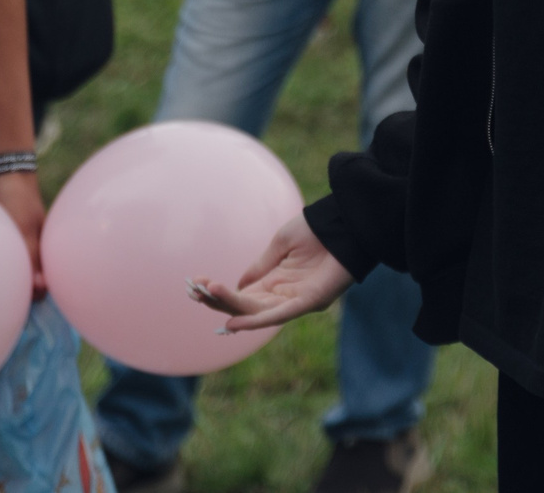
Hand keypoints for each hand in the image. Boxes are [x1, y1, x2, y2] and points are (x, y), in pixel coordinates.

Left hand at [0, 169, 47, 297]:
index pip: (44, 283)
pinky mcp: (10, 238)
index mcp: (48, 249)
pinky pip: (7, 257)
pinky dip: (0, 263)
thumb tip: (40, 289)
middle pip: (30, 279)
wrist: (6, 175)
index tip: (15, 301)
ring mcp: (23, 243)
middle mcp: (37, 249)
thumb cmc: (18, 201)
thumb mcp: (24, 231)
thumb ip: (32, 259)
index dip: (34, 294)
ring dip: (8, 276)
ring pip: (17, 268)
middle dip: (18, 289)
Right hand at [189, 211, 351, 331]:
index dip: (220, 292)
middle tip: (195, 291)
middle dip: (219, 299)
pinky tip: (234, 321)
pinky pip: (279, 315)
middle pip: (245, 305)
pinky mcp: (309, 302)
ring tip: (208, 293)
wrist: (347, 223)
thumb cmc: (318, 230)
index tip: (196, 285)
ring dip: (231, 305)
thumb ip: (261, 265)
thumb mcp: (282, 243)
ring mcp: (296, 300)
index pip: (242, 294)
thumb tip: (238, 285)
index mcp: (276, 281)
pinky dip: (256, 321)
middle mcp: (283, 295)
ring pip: (257, 311)